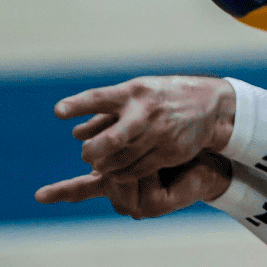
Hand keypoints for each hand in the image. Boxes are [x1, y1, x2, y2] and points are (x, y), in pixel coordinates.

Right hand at [35, 151, 232, 217]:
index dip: (63, 193)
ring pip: (119, 181)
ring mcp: (137, 206)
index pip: (80, 190)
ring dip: (132, 159)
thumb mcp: (140, 138)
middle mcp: (122, 199)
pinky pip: (140, 182)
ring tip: (150, 146)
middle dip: (106, 161)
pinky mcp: (155, 206)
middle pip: (101, 181)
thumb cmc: (174, 146)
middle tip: (119, 150)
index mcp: (114, 185)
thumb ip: (111, 135)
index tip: (38, 197)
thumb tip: (78, 132)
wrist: (209, 162)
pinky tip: (158, 166)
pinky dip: (147, 169)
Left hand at [55, 76, 235, 179]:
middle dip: (93, 151)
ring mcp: (161, 133)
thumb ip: (105, 113)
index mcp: (133, 92)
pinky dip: (124, 174)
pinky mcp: (171, 151)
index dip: (78, 105)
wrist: (208, 105)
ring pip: (124, 159)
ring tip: (99, 166)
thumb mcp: (135, 94)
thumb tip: (75, 134)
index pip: (100, 98)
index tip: (58, 112)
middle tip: (86, 155)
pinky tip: (117, 173)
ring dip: (106, 166)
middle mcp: (146, 112)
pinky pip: (140, 169)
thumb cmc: (160, 99)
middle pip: (113, 138)